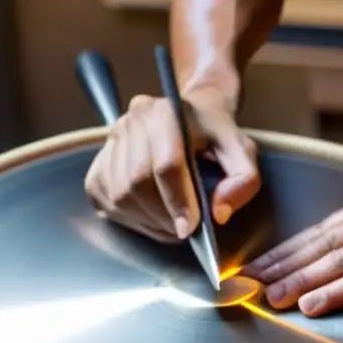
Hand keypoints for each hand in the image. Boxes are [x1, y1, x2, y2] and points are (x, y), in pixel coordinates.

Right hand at [84, 94, 260, 242]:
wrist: (190, 117)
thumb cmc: (216, 136)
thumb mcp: (242, 151)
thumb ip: (243, 179)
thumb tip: (219, 213)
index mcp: (166, 112)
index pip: (166, 164)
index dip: (177, 201)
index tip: (190, 228)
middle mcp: (132, 121)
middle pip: (137, 182)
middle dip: (162, 215)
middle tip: (184, 230)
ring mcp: (111, 141)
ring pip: (120, 196)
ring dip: (147, 221)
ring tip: (171, 225)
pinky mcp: (98, 163)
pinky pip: (106, 201)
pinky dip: (130, 218)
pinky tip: (152, 217)